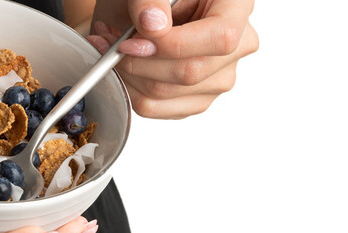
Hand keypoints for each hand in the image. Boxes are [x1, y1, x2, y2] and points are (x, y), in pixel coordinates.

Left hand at [87, 0, 258, 118]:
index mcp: (235, 6)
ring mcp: (219, 75)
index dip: (174, 45)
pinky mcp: (196, 98)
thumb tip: (153, 25)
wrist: (141, 9)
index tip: (132, 40)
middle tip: (110, 42)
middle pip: (191, 71)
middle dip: (139, 62)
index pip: (220, 37)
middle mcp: (237, 44)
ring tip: (111, 47)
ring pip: (169, 93)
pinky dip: (128, 88)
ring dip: (127, 74)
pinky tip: (121, 66)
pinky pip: (157, 107)